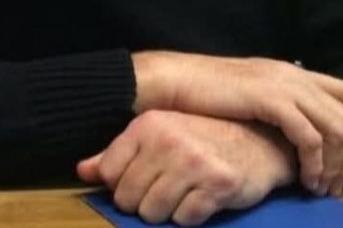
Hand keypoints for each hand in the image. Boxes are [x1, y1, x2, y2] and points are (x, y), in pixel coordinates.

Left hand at [77, 111, 295, 225]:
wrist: (260, 143)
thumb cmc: (200, 140)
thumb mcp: (156, 137)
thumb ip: (116, 155)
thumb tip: (82, 172)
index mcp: (147, 125)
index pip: (109, 173)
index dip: (119, 186)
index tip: (136, 183)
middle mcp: (168, 140)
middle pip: (128, 197)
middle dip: (140, 204)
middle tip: (160, 194)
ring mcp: (194, 162)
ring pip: (153, 212)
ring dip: (163, 213)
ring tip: (178, 197)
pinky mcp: (218, 185)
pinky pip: (184, 219)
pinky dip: (188, 217)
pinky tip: (198, 200)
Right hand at [133, 51, 342, 193]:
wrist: (175, 80)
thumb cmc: (206, 92)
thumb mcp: (251, 92)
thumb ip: (278, 102)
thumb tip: (297, 127)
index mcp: (294, 72)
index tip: (342, 161)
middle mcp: (296, 75)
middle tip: (339, 185)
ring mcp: (286, 86)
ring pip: (338, 129)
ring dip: (336, 165)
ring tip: (323, 188)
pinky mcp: (272, 100)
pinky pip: (311, 138)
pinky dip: (315, 165)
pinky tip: (307, 180)